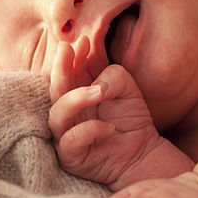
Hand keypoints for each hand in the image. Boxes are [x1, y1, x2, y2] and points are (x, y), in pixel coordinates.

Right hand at [48, 40, 161, 186]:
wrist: (142, 152)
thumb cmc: (130, 118)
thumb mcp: (127, 88)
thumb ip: (113, 76)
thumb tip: (97, 84)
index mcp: (75, 92)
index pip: (67, 71)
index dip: (71, 55)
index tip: (83, 41)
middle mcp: (66, 111)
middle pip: (54, 89)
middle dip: (60, 68)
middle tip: (68, 50)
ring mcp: (65, 134)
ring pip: (57, 114)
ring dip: (76, 99)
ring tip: (100, 91)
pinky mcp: (70, 156)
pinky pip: (71, 140)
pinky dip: (90, 130)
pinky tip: (109, 127)